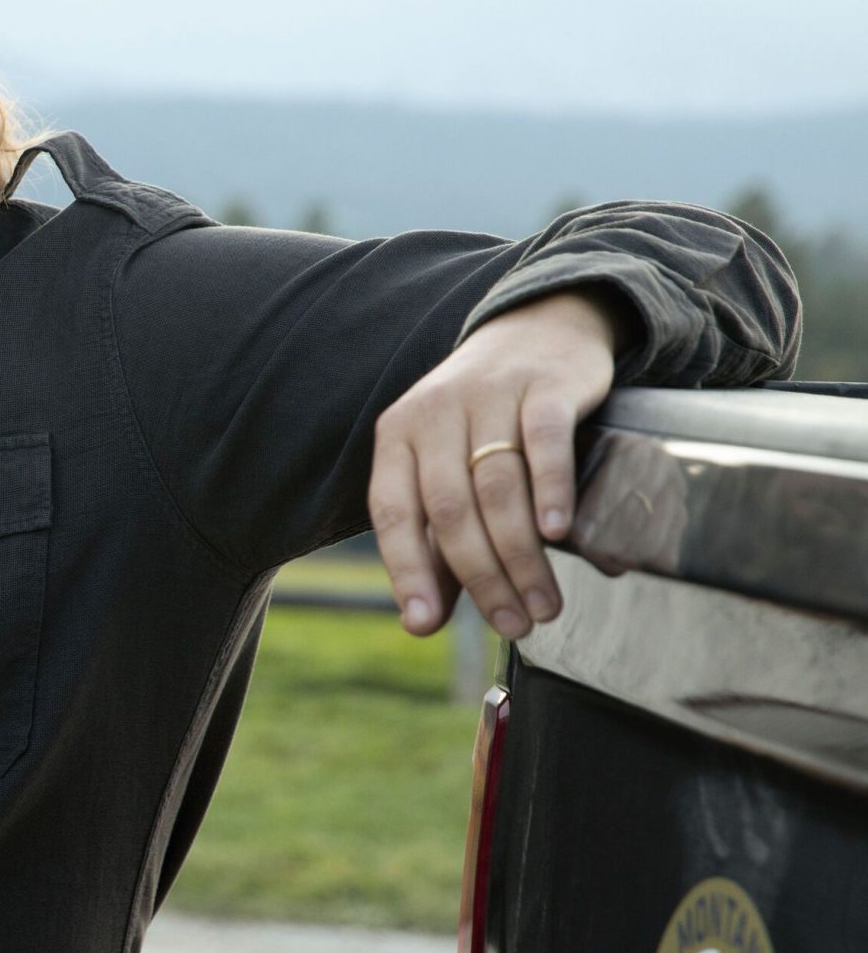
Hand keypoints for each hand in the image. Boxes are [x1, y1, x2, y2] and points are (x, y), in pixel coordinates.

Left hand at [369, 289, 621, 641]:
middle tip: (516, 625)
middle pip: (451, 509)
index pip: (393, 513)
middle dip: (482, 577)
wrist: (542, 326)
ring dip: (522, 556)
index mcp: (398, 436)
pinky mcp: (544, 386)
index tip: (425, 625)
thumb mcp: (448, 468)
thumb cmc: (487, 418)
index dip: (407, 571)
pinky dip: (550, 490)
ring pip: (497, 487)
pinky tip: (559, 533)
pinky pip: (544, 442)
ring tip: (544, 604)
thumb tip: (421, 623)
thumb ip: (437, 542)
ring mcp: (489, 396)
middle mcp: (435, 413)